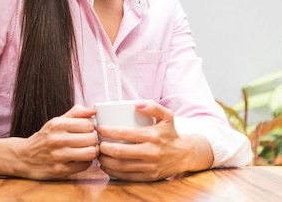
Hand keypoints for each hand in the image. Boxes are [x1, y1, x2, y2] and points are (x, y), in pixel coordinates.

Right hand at [10, 105, 98, 178]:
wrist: (23, 156)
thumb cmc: (44, 137)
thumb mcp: (56, 121)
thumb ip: (75, 113)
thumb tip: (93, 110)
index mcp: (57, 125)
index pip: (88, 124)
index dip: (91, 128)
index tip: (87, 131)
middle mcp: (57, 140)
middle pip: (91, 138)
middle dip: (93, 140)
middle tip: (88, 141)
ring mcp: (58, 156)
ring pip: (90, 153)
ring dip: (92, 152)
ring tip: (87, 150)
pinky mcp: (60, 171)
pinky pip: (84, 166)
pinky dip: (85, 162)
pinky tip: (79, 159)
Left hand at [96, 101, 212, 180]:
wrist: (184, 154)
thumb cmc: (170, 133)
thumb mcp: (167, 116)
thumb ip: (153, 106)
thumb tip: (136, 104)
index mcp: (153, 135)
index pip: (125, 134)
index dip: (108, 132)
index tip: (100, 129)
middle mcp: (151, 152)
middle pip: (120, 152)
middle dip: (103, 148)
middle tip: (96, 143)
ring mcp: (150, 166)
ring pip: (121, 166)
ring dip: (105, 161)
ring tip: (98, 154)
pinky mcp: (149, 177)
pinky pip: (126, 177)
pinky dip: (113, 172)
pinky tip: (106, 166)